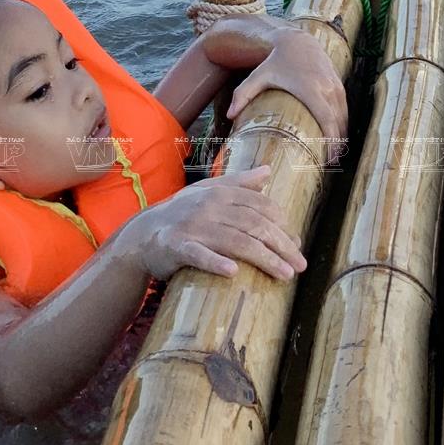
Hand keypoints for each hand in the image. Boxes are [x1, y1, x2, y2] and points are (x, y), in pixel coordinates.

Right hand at [118, 166, 304, 281]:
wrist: (144, 233)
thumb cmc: (182, 213)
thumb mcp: (210, 191)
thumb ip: (239, 182)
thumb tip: (268, 171)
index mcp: (219, 192)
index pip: (258, 205)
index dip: (281, 223)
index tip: (297, 241)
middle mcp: (208, 206)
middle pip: (253, 224)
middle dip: (280, 244)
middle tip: (299, 264)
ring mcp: (192, 226)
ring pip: (235, 241)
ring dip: (263, 258)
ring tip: (284, 274)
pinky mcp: (177, 247)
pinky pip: (199, 254)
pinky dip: (216, 262)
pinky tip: (233, 272)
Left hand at [226, 31, 346, 147]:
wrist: (296, 39)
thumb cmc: (276, 60)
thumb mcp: (258, 76)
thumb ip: (243, 94)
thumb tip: (229, 116)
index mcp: (310, 89)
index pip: (327, 121)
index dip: (332, 141)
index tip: (329, 159)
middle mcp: (327, 88)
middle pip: (339, 123)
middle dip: (338, 145)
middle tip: (329, 163)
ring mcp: (335, 86)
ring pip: (344, 117)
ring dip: (342, 136)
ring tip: (333, 153)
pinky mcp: (338, 84)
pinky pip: (344, 108)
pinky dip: (342, 123)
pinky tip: (337, 136)